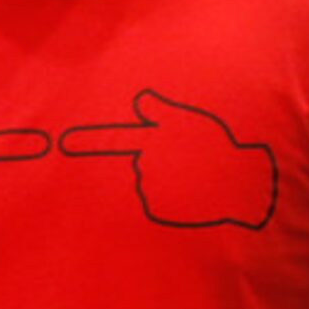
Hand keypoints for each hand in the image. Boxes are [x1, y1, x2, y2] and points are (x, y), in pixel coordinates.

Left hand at [58, 90, 276, 229]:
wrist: (249, 183)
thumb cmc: (222, 147)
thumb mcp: (193, 121)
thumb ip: (161, 112)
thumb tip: (141, 99)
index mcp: (152, 138)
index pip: (114, 138)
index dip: (84, 140)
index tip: (59, 144)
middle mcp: (146, 163)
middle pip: (141, 162)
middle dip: (160, 162)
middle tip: (191, 161)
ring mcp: (151, 187)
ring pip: (148, 183)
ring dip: (167, 181)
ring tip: (197, 177)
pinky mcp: (158, 209)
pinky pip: (156, 203)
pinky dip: (170, 202)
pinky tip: (192, 195)